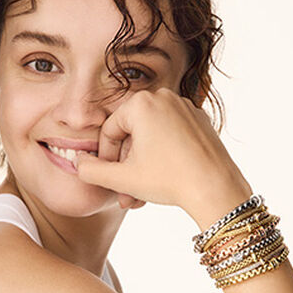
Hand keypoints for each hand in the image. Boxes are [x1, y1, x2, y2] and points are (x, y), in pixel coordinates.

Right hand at [74, 88, 253, 227]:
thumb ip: (91, 170)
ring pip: (151, 137)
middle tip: (125, 195)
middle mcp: (164, 97)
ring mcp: (185, 107)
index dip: (105, 159)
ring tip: (142, 195)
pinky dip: (163, 155)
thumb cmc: (169, 181)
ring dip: (142, 166)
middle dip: (126, 167)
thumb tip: (76, 162)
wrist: (216, 189)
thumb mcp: (122, 179)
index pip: (110, 131)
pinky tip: (161, 181)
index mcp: (141, 103)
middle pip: (132, 135)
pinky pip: (172, 135)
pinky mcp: (200, 120)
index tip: (109, 181)